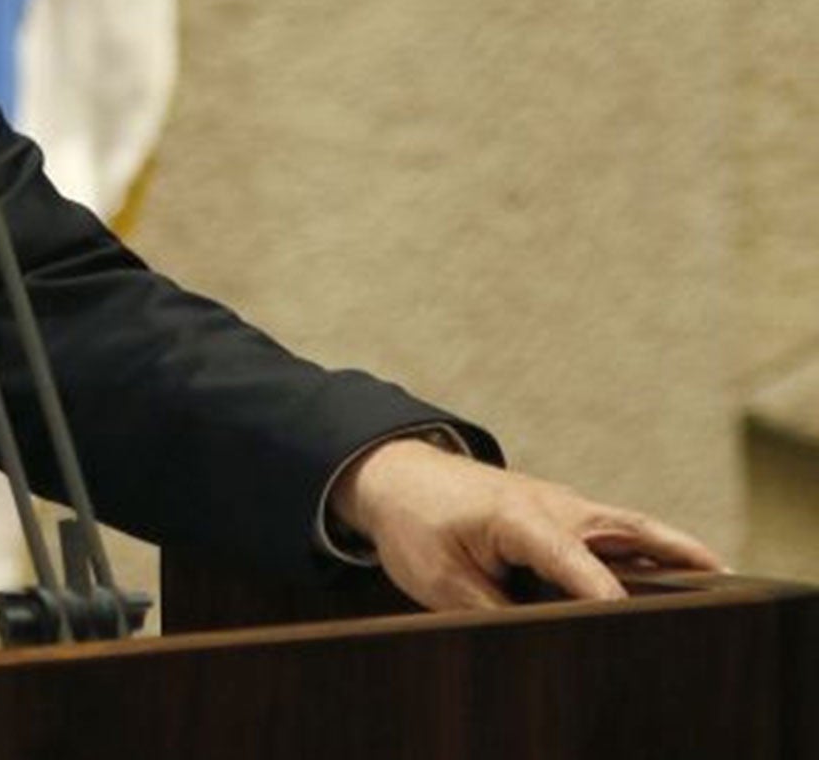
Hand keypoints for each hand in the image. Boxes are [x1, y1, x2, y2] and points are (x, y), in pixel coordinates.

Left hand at [330, 438, 724, 610]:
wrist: (395, 475)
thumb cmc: (415, 525)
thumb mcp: (441, 581)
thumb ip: (492, 612)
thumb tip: (539, 642)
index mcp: (517, 517)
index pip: (570, 560)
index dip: (600, 594)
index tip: (626, 619)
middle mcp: (551, 506)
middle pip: (622, 529)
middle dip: (671, 553)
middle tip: (721, 579)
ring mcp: (562, 506)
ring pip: (627, 526)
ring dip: (671, 548)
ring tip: (720, 579)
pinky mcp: (564, 515)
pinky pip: (614, 531)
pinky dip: (649, 547)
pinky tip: (675, 575)